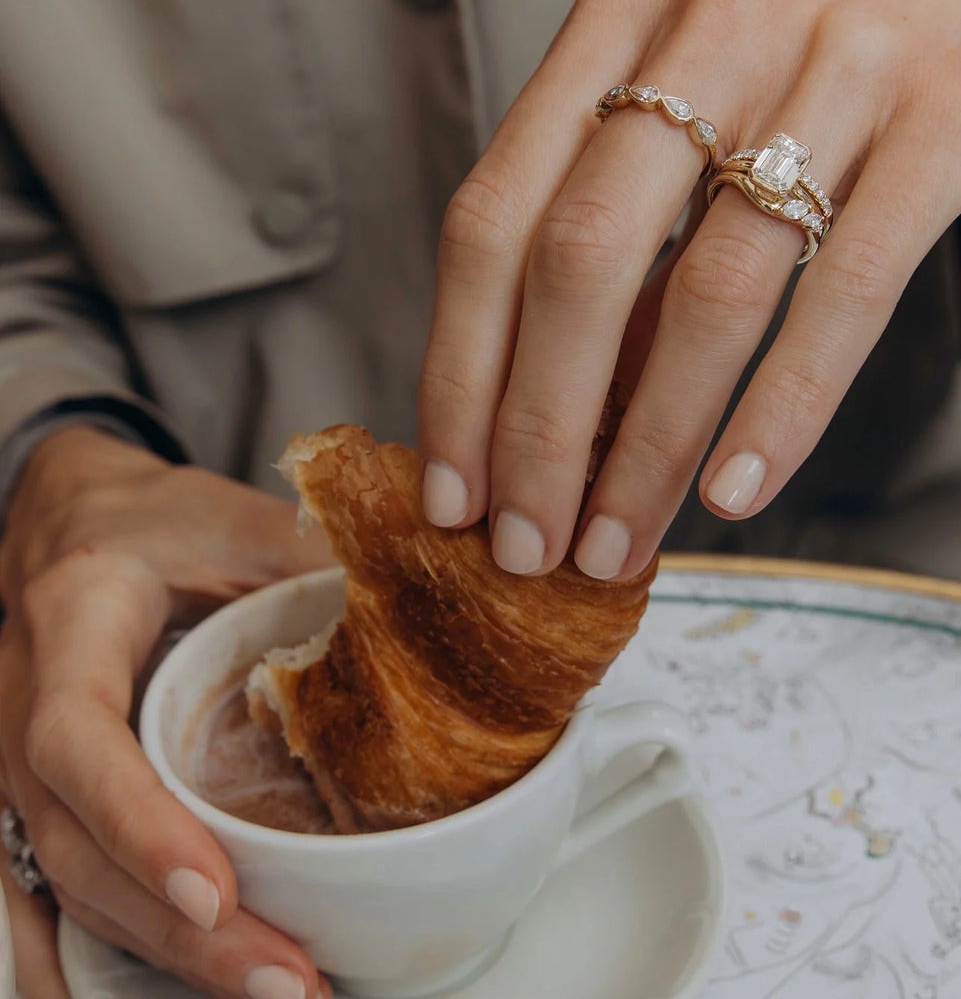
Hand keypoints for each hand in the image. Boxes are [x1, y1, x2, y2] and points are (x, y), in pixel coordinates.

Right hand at [0, 428, 333, 998]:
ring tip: (271, 986)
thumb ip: (306, 563)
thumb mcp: (229, 518)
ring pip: (68, 880)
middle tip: (283, 977)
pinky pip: (53, 883)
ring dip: (163, 949)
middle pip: (74, 844)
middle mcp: (22, 706)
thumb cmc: (154, 516)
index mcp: (70, 624)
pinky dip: (106, 946)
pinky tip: (163, 989)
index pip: (79, 741)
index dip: (140, 824)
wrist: (79, 518)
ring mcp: (17, 761)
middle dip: (176, 925)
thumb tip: (415, 613)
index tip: (217, 892)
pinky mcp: (43, 791)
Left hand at [419, 0, 960, 579]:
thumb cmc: (821, 57)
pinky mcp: (943, 115)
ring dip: (650, 448)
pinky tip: (734, 492)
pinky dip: (781, 408)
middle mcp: (710, 28)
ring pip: (708, 292)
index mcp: (619, 23)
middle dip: (539, 431)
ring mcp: (832, 64)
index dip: (459, 371)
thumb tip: (549, 409)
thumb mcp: (694, 104)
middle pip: (578, 262)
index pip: (492, 219)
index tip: (450, 490)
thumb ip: (621, 229)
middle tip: (527, 547)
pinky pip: (847, 292)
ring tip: (617, 544)